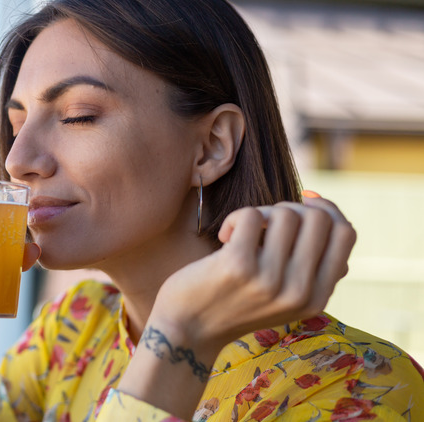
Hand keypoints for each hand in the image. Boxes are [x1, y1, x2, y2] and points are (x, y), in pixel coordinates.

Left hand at [153, 194, 356, 355]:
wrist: (187, 331)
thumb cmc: (233, 302)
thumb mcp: (283, 296)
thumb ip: (309, 266)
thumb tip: (322, 207)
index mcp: (316, 298)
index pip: (346, 234)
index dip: (327, 208)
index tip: (303, 202)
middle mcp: (299, 292)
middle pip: (319, 218)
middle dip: (290, 208)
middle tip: (264, 223)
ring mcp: (269, 280)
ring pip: (285, 213)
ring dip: (260, 213)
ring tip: (240, 232)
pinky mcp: (238, 266)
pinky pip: (251, 215)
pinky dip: (234, 217)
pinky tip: (223, 237)